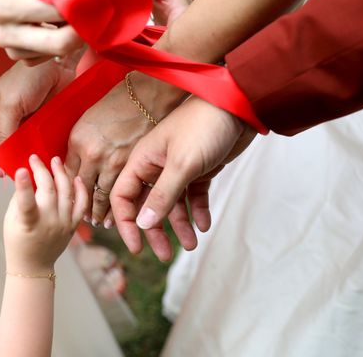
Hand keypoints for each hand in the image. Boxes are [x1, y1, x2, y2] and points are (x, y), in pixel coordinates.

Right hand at [0, 0, 82, 64]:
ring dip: (70, 37)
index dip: (78, 8)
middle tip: (93, 16)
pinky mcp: (17, 56)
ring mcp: (10, 48)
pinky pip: (47, 57)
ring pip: (55, 52)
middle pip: (58, 44)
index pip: (53, 13)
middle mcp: (7, 33)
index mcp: (6, 7)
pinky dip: (59, 44)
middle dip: (81, 31)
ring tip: (70, 16)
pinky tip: (58, 27)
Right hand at [0, 57, 77, 176]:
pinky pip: (41, 140)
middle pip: (5, 147)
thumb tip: (3, 154)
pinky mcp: (44, 120)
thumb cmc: (29, 76)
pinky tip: (49, 158)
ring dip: (29, 157)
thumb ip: (5, 130)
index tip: (2, 172)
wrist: (58, 62)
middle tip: (22, 173)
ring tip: (36, 169)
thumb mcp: (11, 104)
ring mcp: (27, 120)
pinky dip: (43, 149)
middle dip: (11, 160)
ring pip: (24, 146)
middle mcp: (8, 118)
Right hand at [4, 155, 87, 273]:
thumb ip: (20, 197)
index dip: (24, 186)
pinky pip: (81, 204)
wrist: (33, 265)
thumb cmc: (17, 239)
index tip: (22, 169)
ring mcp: (63, 224)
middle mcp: (48, 224)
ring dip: (61, 174)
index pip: (26, 203)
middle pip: (48, 192)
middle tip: (36, 158)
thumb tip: (28, 175)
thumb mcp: (11, 218)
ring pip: (66, 194)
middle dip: (42, 170)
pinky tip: (76, 177)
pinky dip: (80, 190)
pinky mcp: (73, 226)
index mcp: (28, 224)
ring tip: (55, 160)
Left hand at [65, 72, 185, 226]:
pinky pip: (121, 194)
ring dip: (99, 212)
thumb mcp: (90, 118)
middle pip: (81, 189)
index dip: (67, 190)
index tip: (68, 200)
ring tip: (99, 222)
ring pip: (100, 196)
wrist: (150, 93)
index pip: (66, 174)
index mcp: (77, 140)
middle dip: (80, 207)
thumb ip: (81, 143)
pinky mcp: (132, 166)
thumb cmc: (120, 101)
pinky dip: (118, 207)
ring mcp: (112, 161)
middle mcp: (91, 153)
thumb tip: (75, 164)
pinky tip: (118, 215)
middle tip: (82, 219)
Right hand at [110, 96, 256, 260]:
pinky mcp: (199, 169)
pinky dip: (198, 211)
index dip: (126, 223)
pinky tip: (204, 224)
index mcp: (143, 160)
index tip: (138, 247)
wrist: (238, 106)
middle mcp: (156, 165)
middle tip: (166, 255)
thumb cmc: (204, 128)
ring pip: (173, 203)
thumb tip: (143, 224)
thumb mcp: (182, 165)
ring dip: (180, 225)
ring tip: (192, 245)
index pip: (123, 196)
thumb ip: (162, 196)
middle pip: (148, 204)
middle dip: (156, 231)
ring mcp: (178, 167)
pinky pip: (194, 196)